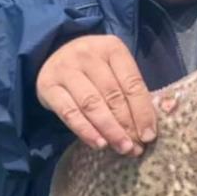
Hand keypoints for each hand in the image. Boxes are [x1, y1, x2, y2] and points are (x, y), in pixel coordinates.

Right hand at [37, 35, 156, 155]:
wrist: (57, 58)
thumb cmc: (94, 69)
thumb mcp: (115, 70)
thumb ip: (129, 93)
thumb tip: (146, 131)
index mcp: (111, 47)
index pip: (132, 83)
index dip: (142, 112)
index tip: (149, 136)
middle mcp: (87, 54)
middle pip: (112, 95)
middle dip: (127, 125)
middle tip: (135, 148)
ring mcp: (65, 68)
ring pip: (92, 104)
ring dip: (109, 130)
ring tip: (121, 148)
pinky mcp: (48, 86)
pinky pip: (69, 113)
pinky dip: (86, 131)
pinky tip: (99, 144)